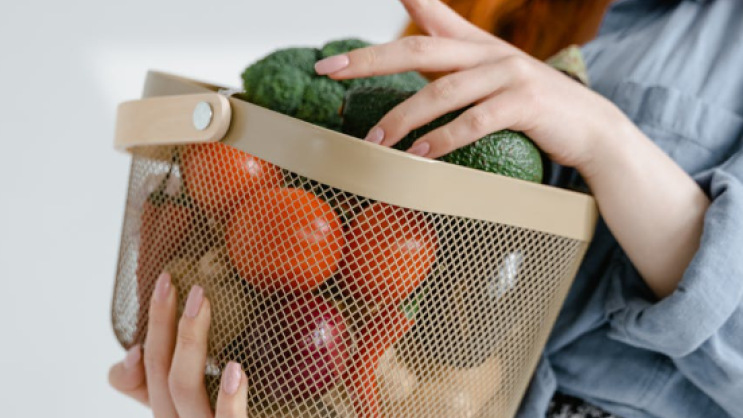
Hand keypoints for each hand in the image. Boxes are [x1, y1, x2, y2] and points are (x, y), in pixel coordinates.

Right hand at [109, 273, 248, 417]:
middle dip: (163, 324)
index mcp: (175, 414)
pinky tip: (236, 370)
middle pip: (161, 378)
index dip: (143, 338)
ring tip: (200, 303)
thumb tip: (134, 354)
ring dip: (189, 344)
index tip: (162, 291)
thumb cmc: (244, 417)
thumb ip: (175, 383)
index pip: (143, 379)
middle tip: (176, 281)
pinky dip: (230, 402)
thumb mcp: (206, 403)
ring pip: (184, 394)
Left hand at [314, 0, 627, 173]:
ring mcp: (508, 75)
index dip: (403, 2)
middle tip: (330, 69)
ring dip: (403, 117)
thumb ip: (457, 62)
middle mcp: (489, 52)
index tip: (359, 20)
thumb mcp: (494, 75)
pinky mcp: (524, 104)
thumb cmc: (532, 106)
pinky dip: (443, 139)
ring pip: (442, 92)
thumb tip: (417, 63)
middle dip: (369, 59)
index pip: (432, 14)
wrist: (591, 128)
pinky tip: (419, 154)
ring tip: (375, 139)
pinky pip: (474, 121)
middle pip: (419, 50)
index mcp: (477, 44)